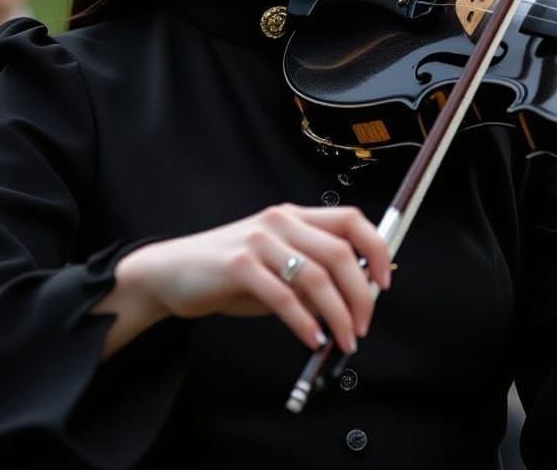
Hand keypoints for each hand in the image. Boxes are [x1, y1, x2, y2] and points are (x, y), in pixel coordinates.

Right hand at [114, 204, 390, 354]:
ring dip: (338, 315)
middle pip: (339, 252)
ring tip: (344, 340)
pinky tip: (312, 339)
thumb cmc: (229, 273)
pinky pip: (283, 297)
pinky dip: (304, 322)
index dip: (376, 248)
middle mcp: (280, 221)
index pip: (350, 220)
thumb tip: (355, 301)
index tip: (385, 282)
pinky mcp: (238, 264)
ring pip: (316, 276)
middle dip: (360, 294)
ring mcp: (259, 239)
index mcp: (294, 216)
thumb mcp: (276, 266)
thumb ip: (310, 276)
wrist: (171, 272)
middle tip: (364, 325)